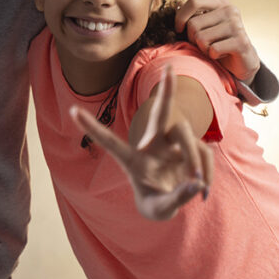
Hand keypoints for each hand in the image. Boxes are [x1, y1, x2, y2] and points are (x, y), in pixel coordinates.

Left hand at [72, 66, 212, 220]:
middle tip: (169, 68)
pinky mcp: (189, 149)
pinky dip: (206, 172)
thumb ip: (176, 198)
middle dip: (166, 92)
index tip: (72, 111)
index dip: (92, 128)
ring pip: (187, 135)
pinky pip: (204, 152)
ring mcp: (171, 144)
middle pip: (159, 115)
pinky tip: (202, 189)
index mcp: (132, 160)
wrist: (170, 201)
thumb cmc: (155, 203)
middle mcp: (151, 145)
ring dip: (196, 159)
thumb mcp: (159, 209)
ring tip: (198, 185)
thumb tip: (197, 183)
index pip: (110, 142)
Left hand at [175, 0, 259, 84]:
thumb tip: (174, 8)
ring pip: (201, 38)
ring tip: (214, 48)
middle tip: (204, 43)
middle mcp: (230, 10)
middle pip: (193, 24)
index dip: (181, 16)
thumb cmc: (217, 42)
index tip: (179, 29)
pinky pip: (213, 50)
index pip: (194, 2)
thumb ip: (192, 17)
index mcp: (221, 2)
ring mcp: (237, 25)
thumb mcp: (204, 25)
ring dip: (203, 48)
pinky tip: (222, 54)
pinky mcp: (241, 42)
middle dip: (193, 38)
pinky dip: (213, 55)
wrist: (242, 60)